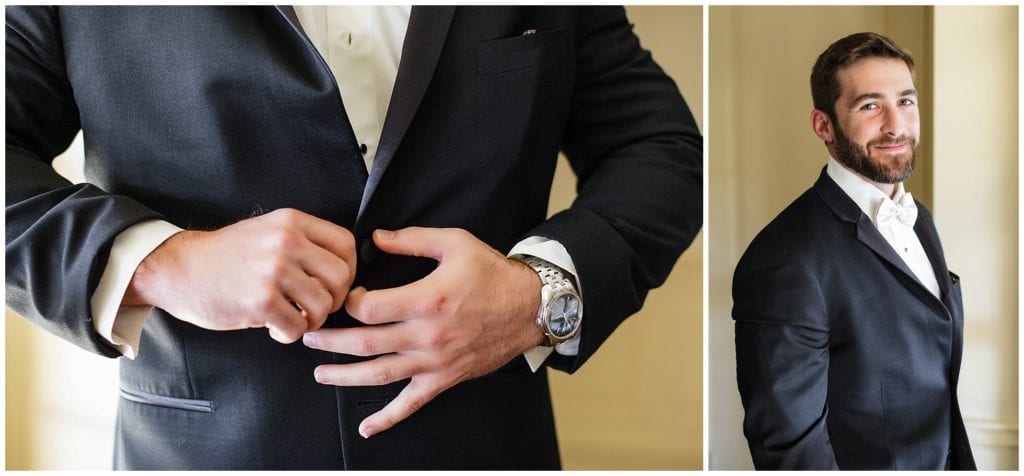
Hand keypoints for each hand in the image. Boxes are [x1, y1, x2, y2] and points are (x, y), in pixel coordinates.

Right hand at [124, 208, 356, 342]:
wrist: (179, 269)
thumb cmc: (228, 256)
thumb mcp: (269, 230)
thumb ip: (305, 242)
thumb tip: (344, 270)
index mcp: (292, 222)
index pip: (346, 245)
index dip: (348, 270)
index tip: (333, 284)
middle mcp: (286, 242)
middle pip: (341, 278)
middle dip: (333, 300)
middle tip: (314, 307)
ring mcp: (273, 271)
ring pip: (323, 305)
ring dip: (312, 320)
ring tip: (293, 318)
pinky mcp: (260, 301)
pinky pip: (297, 328)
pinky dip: (289, 334)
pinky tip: (274, 327)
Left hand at [302, 227, 543, 437]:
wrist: (529, 307)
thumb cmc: (493, 275)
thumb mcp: (454, 243)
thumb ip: (411, 240)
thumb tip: (375, 238)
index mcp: (427, 300)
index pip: (370, 308)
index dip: (348, 301)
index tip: (343, 295)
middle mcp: (427, 335)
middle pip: (366, 343)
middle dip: (331, 341)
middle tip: (309, 336)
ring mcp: (434, 361)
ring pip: (380, 375)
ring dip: (345, 376)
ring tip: (321, 373)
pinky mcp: (444, 378)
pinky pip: (412, 403)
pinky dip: (388, 418)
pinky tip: (368, 426)